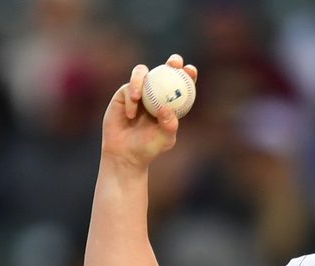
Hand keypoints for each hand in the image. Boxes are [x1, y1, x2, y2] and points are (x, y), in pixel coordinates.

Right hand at [100, 54, 197, 169]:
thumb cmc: (149, 147)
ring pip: (142, 72)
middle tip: (173, 64)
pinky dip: (130, 100)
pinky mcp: (123, 93)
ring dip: (140, 81)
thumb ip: (169, 125)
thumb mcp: (164, 139)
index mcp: (171, 102)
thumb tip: (166, 108)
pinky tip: (130, 115)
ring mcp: (140, 91)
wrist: (125, 153)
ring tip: (137, 97)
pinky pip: (128, 88)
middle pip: (166, 70)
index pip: (183, 84)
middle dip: (173, 62)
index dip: (188, 74)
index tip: (190, 70)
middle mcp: (157, 93)